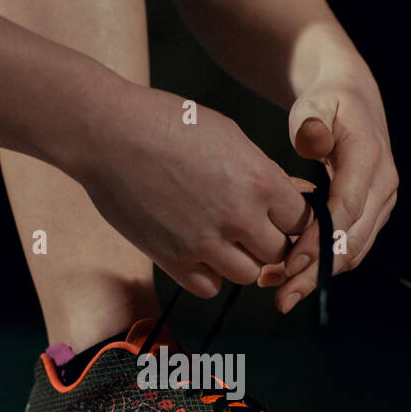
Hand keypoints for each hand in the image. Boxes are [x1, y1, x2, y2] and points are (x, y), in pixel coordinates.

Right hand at [75, 83, 309, 298]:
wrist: (108, 133)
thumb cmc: (168, 123)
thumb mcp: (230, 136)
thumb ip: (266, 172)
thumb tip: (301, 194)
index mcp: (260, 180)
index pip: (302, 221)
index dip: (292, 219)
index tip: (279, 215)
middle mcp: (238, 216)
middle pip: (279, 252)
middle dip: (270, 241)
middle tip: (251, 227)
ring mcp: (205, 243)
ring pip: (248, 275)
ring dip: (241, 260)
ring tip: (224, 238)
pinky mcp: (173, 260)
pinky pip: (209, 288)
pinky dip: (209, 275)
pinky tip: (199, 252)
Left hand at [257, 72, 398, 311]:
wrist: (352, 100)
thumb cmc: (327, 102)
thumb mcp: (314, 103)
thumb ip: (310, 122)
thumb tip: (311, 142)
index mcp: (369, 157)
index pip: (347, 209)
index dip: (320, 240)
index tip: (290, 261)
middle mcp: (383, 185)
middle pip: (352, 241)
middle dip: (317, 272)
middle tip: (282, 295)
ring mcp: (381, 203)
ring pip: (353, 251)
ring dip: (318, 276)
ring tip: (281, 290)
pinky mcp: (372, 215)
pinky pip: (351, 247)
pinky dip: (324, 266)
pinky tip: (292, 276)